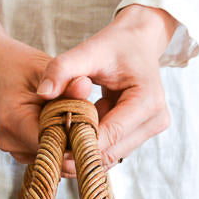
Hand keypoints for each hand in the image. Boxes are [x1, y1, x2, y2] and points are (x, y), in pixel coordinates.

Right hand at [0, 35, 91, 172]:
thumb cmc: (19, 66)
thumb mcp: (45, 68)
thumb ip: (65, 83)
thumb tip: (86, 87)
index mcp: (14, 120)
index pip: (53, 142)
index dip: (78, 138)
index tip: (98, 126)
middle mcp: (10, 141)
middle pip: (54, 154)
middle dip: (76, 142)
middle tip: (96, 124)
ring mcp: (12, 149)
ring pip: (52, 158)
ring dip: (69, 145)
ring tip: (79, 122)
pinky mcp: (18, 151)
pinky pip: (46, 154)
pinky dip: (59, 144)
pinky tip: (66, 127)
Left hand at [37, 5, 177, 168]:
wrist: (137, 42)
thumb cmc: (115, 45)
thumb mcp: (89, 51)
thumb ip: (63, 68)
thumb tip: (43, 93)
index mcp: (148, 100)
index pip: (110, 135)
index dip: (79, 144)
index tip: (50, 146)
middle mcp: (155, 120)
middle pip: (111, 152)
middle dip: (78, 153)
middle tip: (47, 150)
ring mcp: (151, 129)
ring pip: (110, 156)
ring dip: (83, 152)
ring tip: (58, 141)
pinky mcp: (142, 134)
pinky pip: (111, 150)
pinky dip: (90, 146)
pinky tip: (73, 134)